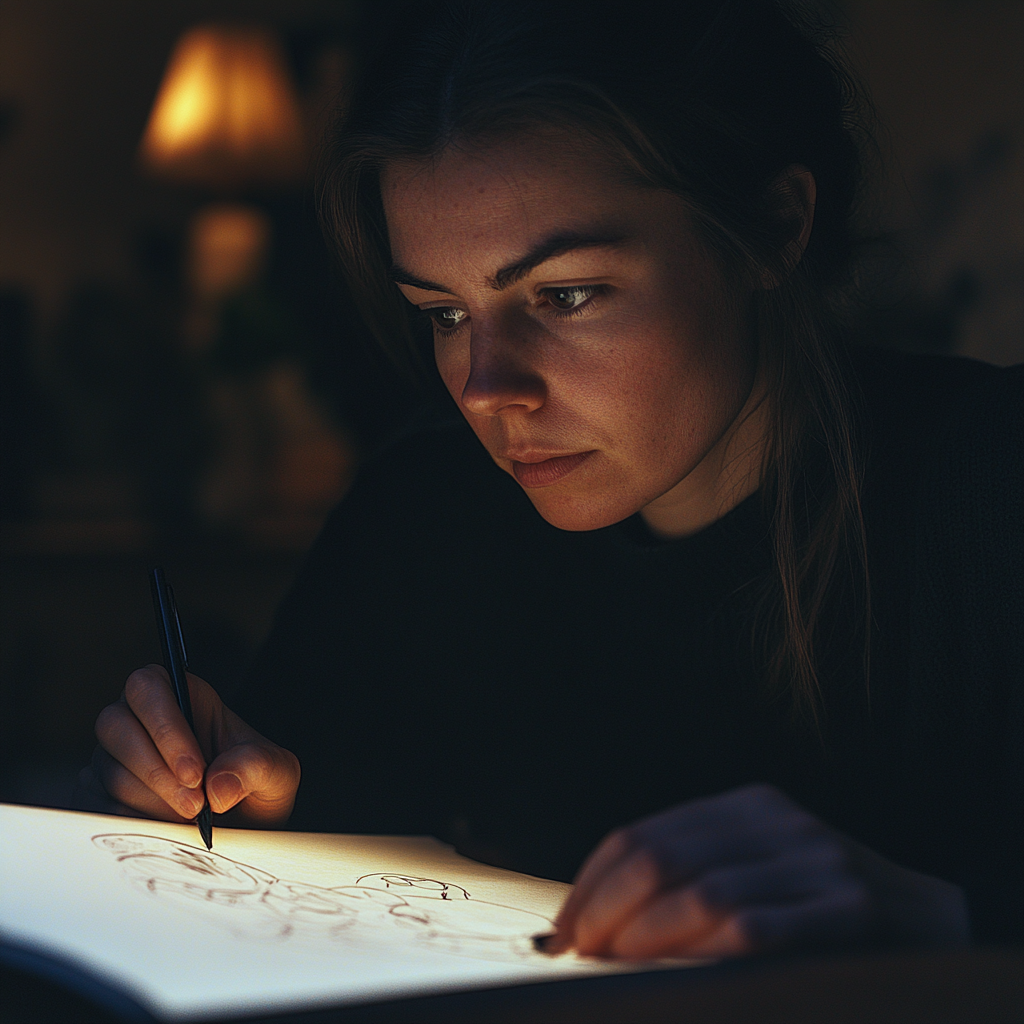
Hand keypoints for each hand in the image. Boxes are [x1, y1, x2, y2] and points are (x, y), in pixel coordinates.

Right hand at [75, 665, 299, 827]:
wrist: (241, 832)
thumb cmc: (255, 789)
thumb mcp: (277, 773)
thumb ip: (257, 766)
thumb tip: (219, 786)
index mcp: (183, 697)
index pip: (149, 685)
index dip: (165, 725)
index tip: (195, 771)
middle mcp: (139, 721)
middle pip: (115, 725)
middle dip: (156, 771)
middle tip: (195, 806)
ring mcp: (113, 758)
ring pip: (108, 772)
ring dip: (150, 803)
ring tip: (190, 821)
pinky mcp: (97, 795)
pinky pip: (96, 807)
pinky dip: (132, 824)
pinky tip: (167, 831)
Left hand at [546, 784, 968, 958]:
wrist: (930, 925)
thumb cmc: (820, 910)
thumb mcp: (757, 872)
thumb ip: (693, 882)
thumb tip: (597, 920)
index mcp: (746, 805)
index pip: (644, 833)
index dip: (593, 881)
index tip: (563, 925)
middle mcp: (777, 820)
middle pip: (662, 857)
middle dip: (606, 909)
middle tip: (577, 952)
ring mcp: (815, 857)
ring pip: (703, 892)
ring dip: (645, 937)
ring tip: (613, 966)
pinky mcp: (849, 904)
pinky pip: (758, 928)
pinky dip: (705, 953)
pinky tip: (675, 976)